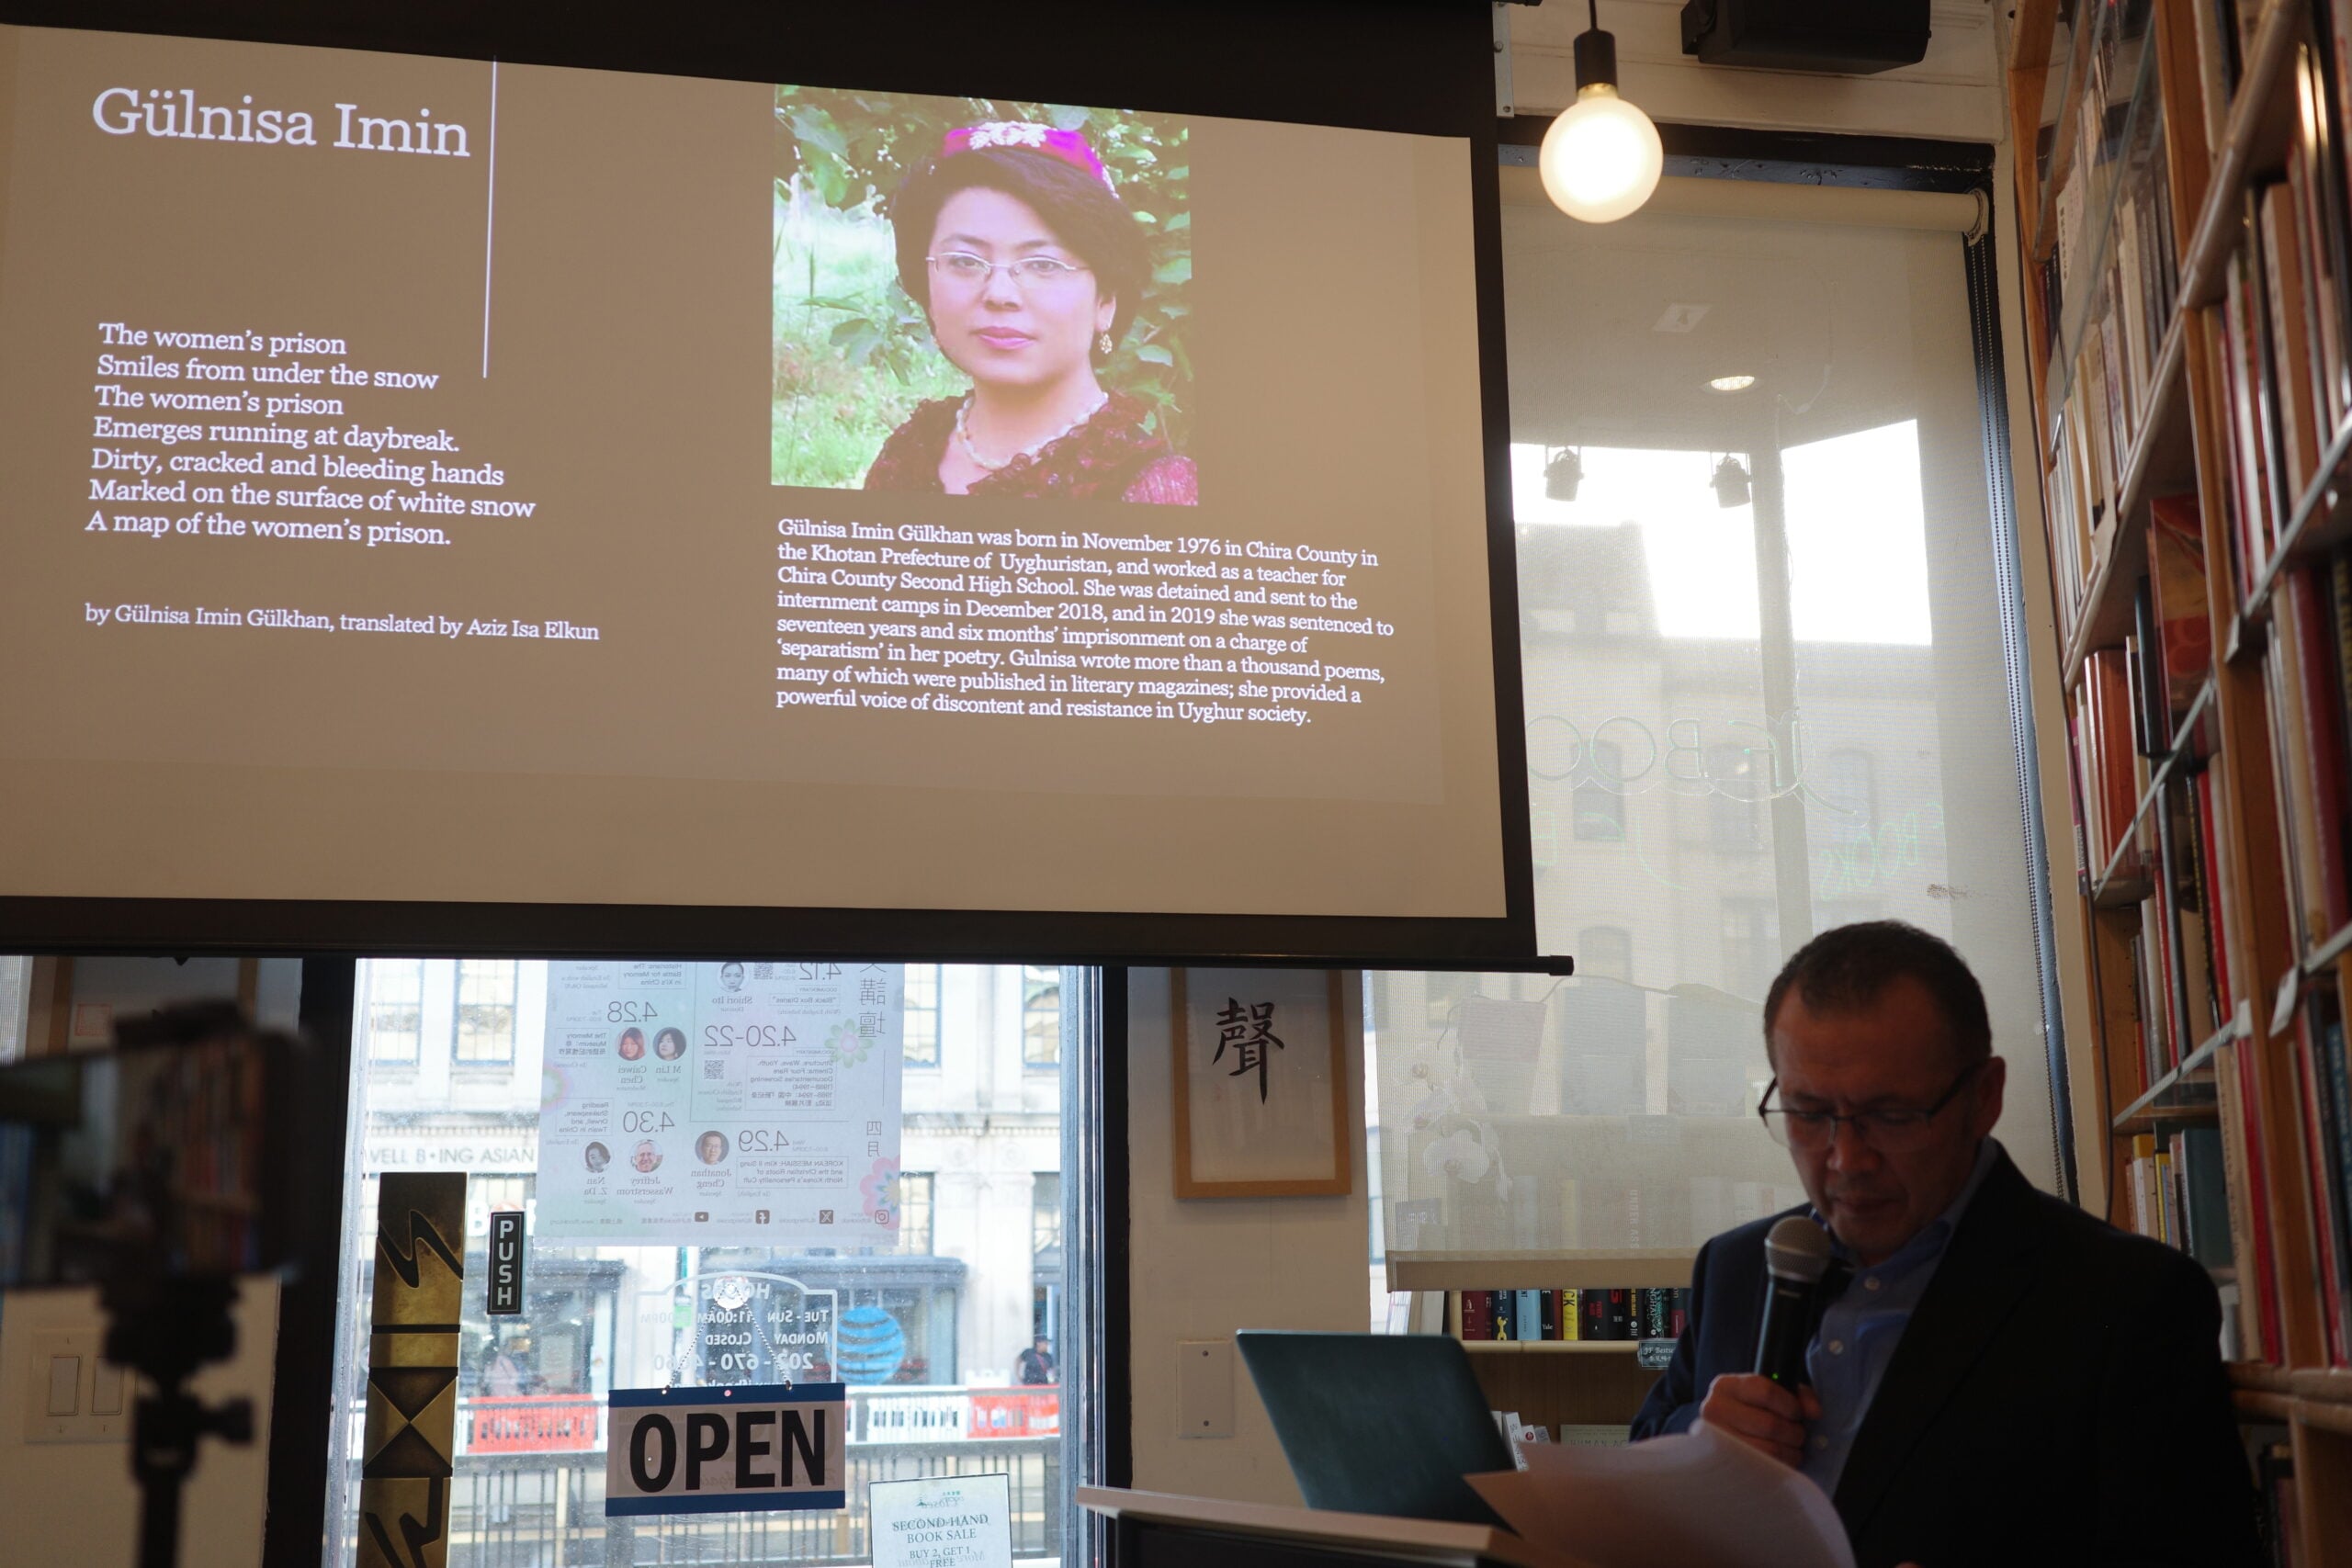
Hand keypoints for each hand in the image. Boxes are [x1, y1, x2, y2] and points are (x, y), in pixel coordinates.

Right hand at [1696, 1373, 1820, 1468]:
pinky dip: (1781, 1467)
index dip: (1790, 1405)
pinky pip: (1763, 1469)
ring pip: (1768, 1450)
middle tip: (1798, 1435)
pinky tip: (1782, 1461)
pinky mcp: (1724, 1464)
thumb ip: (1799, 1396)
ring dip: (1790, 1452)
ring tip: (1792, 1448)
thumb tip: (1815, 1413)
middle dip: (1793, 1432)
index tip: (1797, 1414)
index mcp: (1725, 1385)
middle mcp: (1714, 1409)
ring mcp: (1717, 1439)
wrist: (1727, 1433)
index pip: (1765, 1391)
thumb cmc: (1755, 1411)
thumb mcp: (1773, 1394)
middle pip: (1769, 1424)